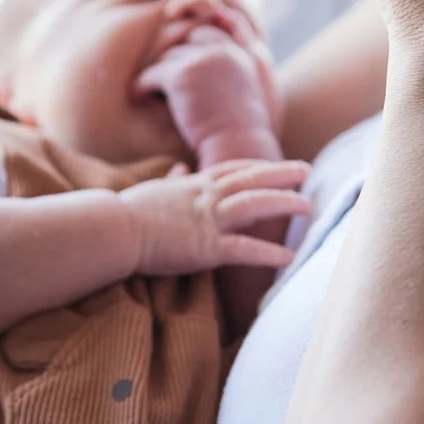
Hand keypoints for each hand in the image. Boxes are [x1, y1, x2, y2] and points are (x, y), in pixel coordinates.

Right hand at [119, 160, 310, 275]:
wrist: (115, 229)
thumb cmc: (128, 212)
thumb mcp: (155, 188)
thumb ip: (173, 178)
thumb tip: (180, 166)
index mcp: (193, 184)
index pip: (232, 169)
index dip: (257, 167)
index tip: (276, 166)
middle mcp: (206, 197)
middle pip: (252, 179)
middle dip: (282, 174)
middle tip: (306, 171)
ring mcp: (208, 220)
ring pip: (256, 205)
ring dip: (284, 204)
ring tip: (308, 208)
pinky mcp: (207, 248)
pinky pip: (245, 249)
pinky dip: (269, 252)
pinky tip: (289, 257)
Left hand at [133, 22, 281, 161]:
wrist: (237, 151)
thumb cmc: (238, 135)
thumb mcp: (240, 97)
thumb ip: (227, 75)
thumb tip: (204, 63)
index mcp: (241, 55)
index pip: (208, 34)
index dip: (191, 48)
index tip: (180, 66)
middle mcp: (223, 51)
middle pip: (186, 42)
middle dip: (174, 60)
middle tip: (162, 79)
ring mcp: (202, 60)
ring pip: (167, 58)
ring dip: (158, 74)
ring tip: (149, 90)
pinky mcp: (181, 74)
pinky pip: (152, 73)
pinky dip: (142, 85)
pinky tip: (138, 96)